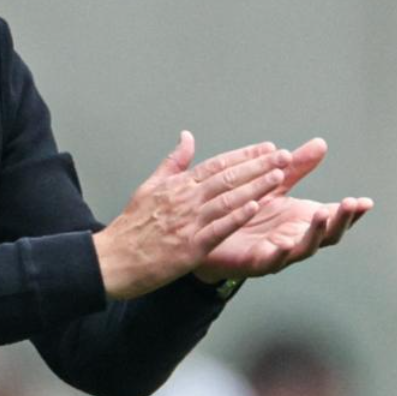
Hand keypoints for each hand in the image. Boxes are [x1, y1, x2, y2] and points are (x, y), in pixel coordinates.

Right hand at [93, 132, 289, 300]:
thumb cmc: (132, 225)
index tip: (268, 148)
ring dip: (255, 187)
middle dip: (258, 166)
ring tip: (278, 177)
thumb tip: (187, 136)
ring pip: (227, 200)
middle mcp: (185, 199)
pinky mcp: (190, 247)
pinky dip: (236, 217)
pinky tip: (255, 208)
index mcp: (177, 185)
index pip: (217, 164)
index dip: (245, 155)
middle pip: (227, 178)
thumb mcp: (150, 186)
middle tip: (284, 156)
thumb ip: (173, 162)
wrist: (113, 259)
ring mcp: (188, 222)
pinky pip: (218, 229)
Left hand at [194, 138, 372, 281]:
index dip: (351, 211)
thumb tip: (320, 143)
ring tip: (322, 215)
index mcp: (301, 219)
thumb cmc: (244, 211)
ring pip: (304, 248)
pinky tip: (284, 242)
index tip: (366, 201)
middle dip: (341, 220)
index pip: (333, 216)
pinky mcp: (255, 262)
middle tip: (349, 204)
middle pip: (327, 235)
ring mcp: (278, 252)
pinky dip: (279, 252)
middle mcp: (294, 237)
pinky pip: (271, 260)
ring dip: (315, 233)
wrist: (209, 234)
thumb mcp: (273, 184)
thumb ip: (296, 167)